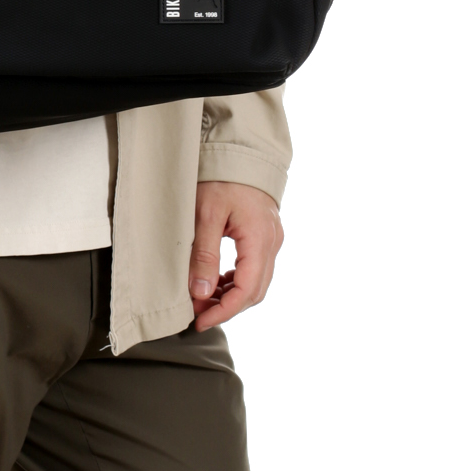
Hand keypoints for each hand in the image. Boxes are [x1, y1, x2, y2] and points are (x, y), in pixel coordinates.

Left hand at [189, 180, 283, 330]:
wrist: (239, 150)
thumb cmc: (222, 178)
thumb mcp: (205, 214)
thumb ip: (204, 255)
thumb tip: (201, 294)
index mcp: (260, 240)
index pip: (247, 290)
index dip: (224, 311)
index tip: (200, 320)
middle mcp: (272, 243)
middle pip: (255, 291)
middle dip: (227, 306)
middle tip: (198, 313)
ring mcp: (272, 238)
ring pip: (257, 281)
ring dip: (232, 295)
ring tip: (203, 300)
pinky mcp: (265, 234)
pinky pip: (256, 267)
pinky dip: (237, 279)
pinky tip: (217, 282)